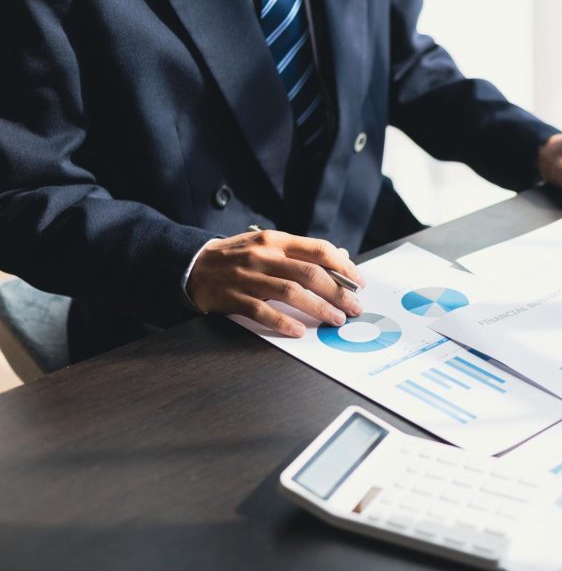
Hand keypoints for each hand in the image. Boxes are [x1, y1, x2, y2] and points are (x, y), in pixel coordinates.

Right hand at [186, 230, 364, 336]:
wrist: (193, 265)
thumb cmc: (238, 257)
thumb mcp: (270, 245)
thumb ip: (303, 252)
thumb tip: (341, 258)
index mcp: (276, 240)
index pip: (318, 250)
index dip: (343, 267)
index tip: (358, 283)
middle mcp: (263, 255)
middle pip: (309, 273)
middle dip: (337, 292)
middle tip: (354, 308)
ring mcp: (247, 277)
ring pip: (290, 292)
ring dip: (318, 308)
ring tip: (335, 320)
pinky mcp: (233, 297)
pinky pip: (261, 311)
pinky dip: (282, 322)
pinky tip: (299, 330)